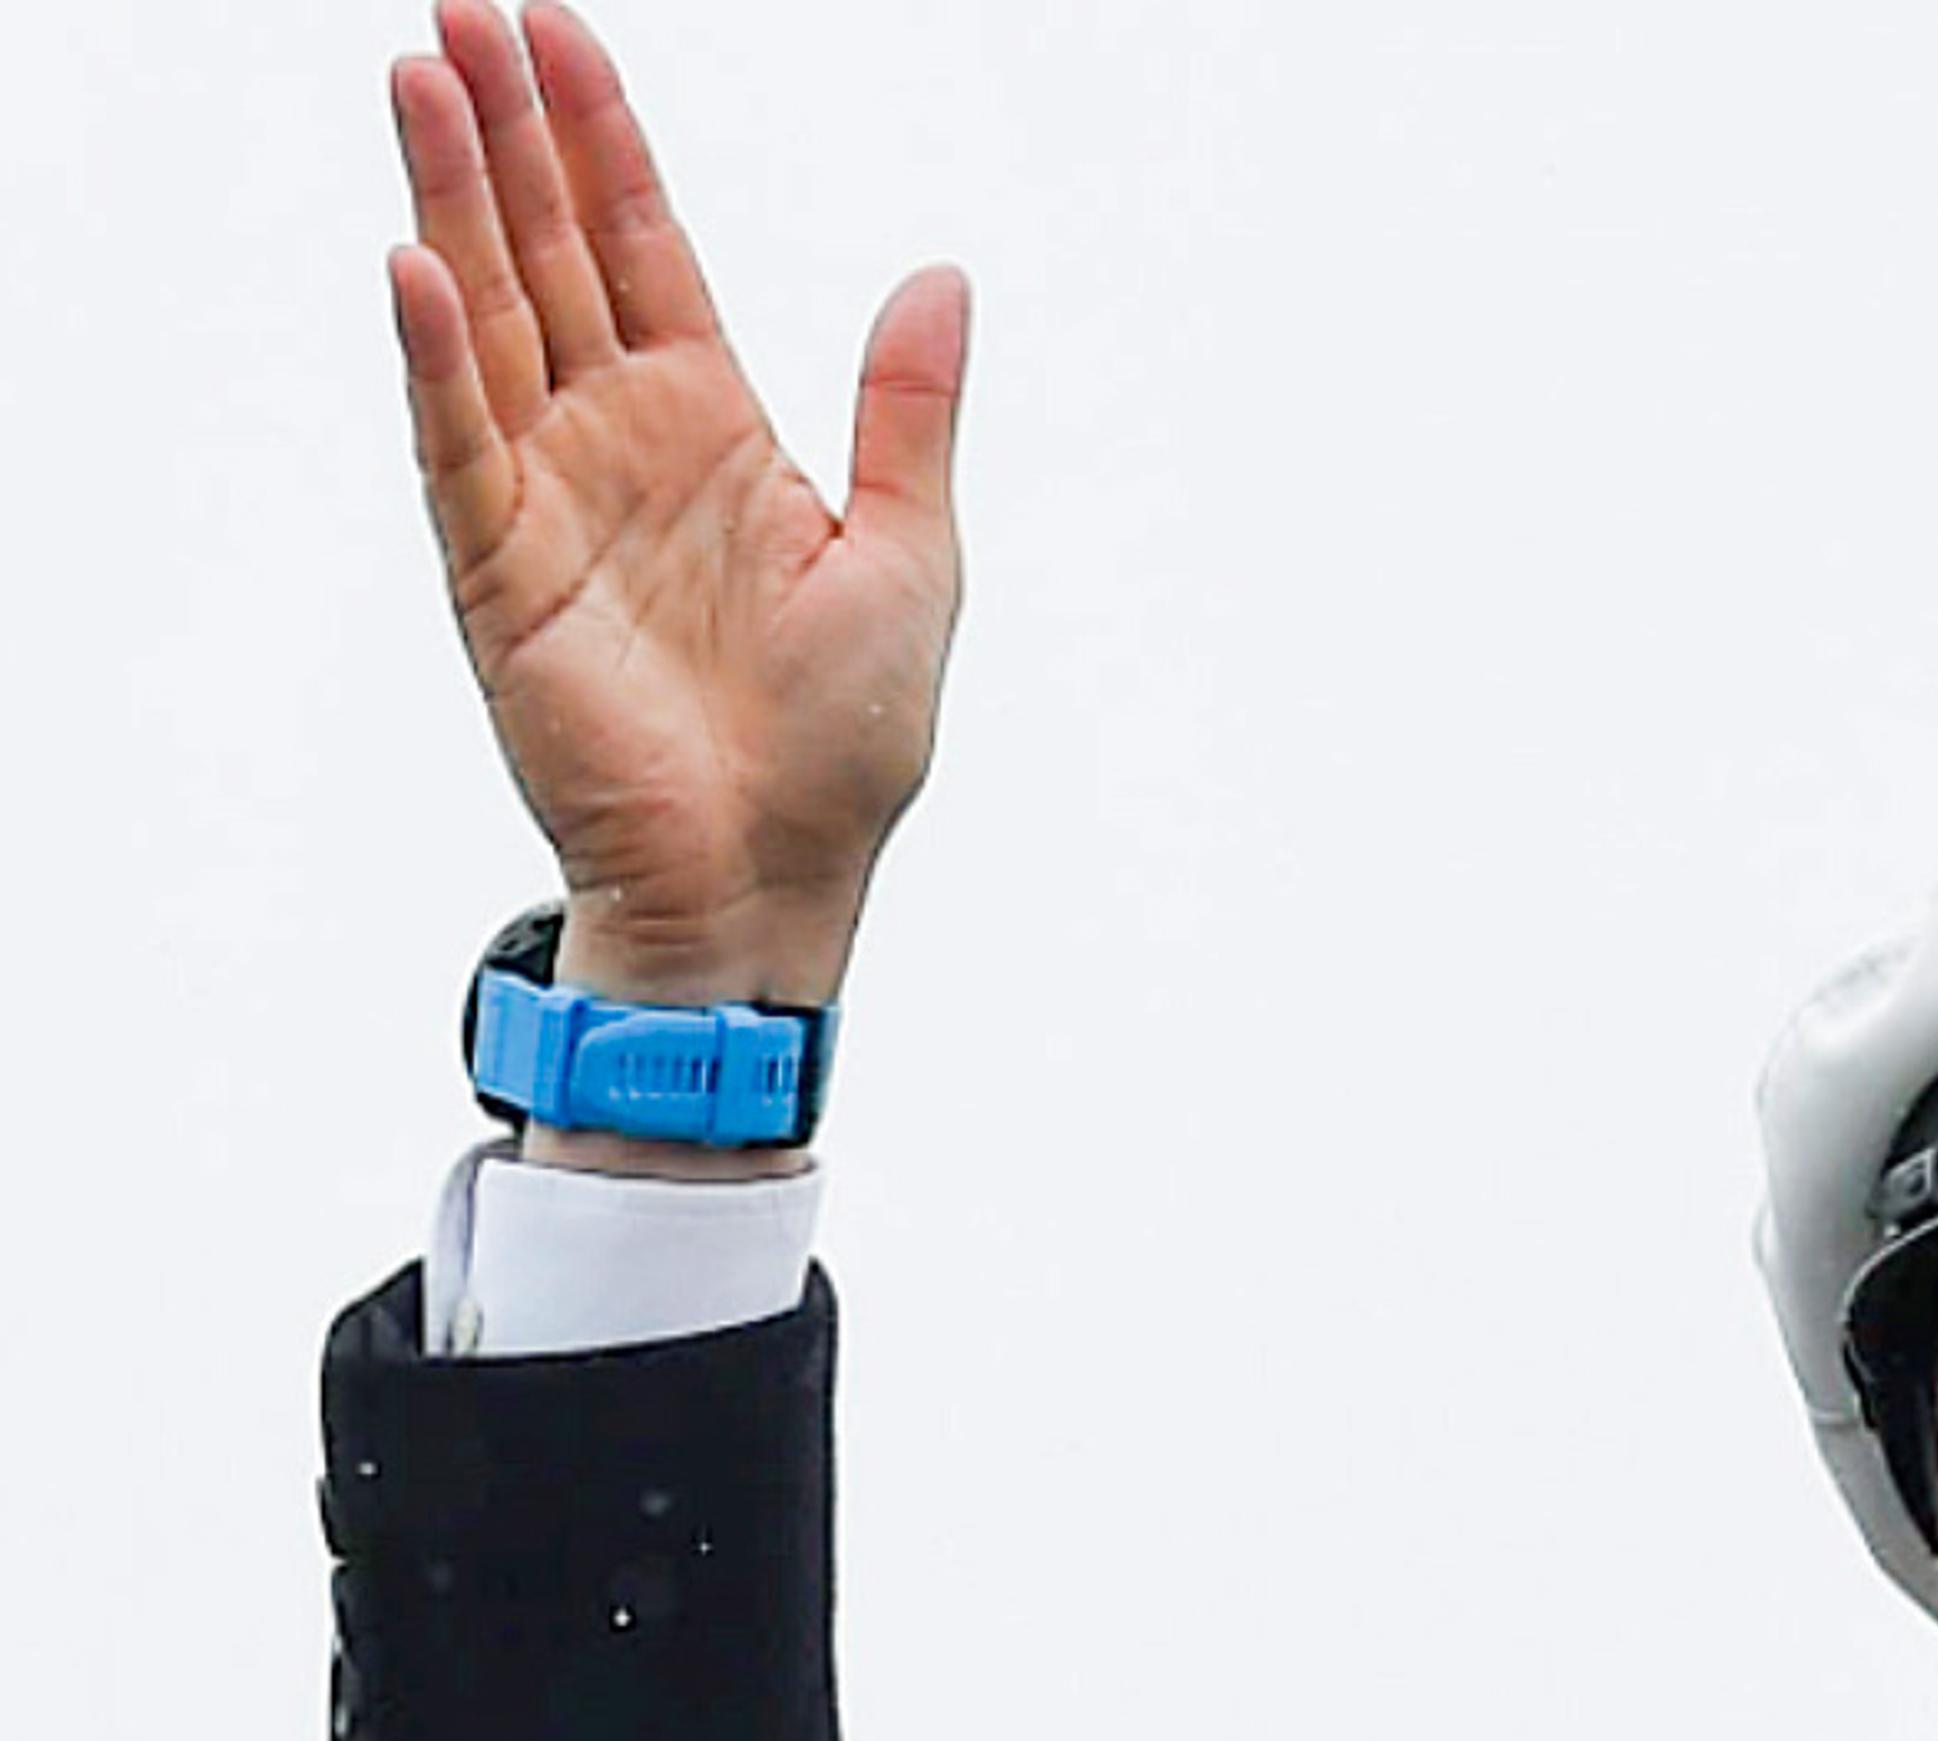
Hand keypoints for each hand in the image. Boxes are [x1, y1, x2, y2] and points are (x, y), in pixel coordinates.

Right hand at [387, 1, 964, 1014]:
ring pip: (488, 319)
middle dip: (507, 131)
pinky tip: (414, 264)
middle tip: (458, 10)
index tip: (557, 28)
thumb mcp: (910, 552)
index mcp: (713, 425)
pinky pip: (460, 446)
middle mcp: (617, 440)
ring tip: (420, 79)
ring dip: (453, 202)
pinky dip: (437, 358)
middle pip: (548, 251)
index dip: (602, 138)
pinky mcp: (504, 574)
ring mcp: (550, 499)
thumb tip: (944, 275)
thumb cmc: (845, 741)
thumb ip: (908, 409)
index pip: (642, 245)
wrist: (779, 877)